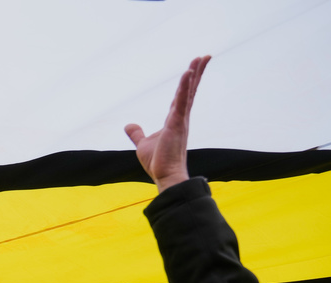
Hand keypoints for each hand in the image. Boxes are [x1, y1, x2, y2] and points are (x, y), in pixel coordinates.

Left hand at [125, 56, 209, 193]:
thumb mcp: (143, 144)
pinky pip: (182, 101)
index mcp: (175, 120)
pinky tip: (188, 73)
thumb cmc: (158, 161)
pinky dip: (184, 87)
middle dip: (197, 72)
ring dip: (194, 74)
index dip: (188, 82)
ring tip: (201, 58)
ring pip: (188, 92)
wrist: (164, 175)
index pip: (182, 96)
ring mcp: (181, 120)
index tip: (194, 68)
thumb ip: (137, 133)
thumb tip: (128, 126)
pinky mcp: (177, 124)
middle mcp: (181, 117)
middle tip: (205, 56)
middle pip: (190, 90)